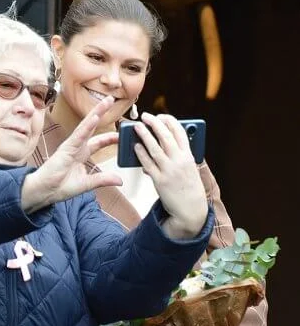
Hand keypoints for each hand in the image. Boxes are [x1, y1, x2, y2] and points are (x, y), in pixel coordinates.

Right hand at [21, 96, 122, 212]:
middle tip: (111, 100)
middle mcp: (76, 147)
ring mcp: (71, 145)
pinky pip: (78, 135)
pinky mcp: (66, 148)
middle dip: (101, 113)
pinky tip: (95, 117)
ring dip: (96, 113)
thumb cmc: (59, 187)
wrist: (44, 191)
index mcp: (81, 154)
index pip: (98, 142)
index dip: (109, 137)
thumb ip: (103, 180)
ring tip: (106, 102)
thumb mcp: (87, 184)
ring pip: (85, 126)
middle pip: (91, 126)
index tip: (121, 135)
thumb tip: (120, 180)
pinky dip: (87, 126)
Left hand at [134, 113, 207, 238]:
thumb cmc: (189, 187)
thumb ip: (178, 154)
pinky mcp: (160, 181)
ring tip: (137, 127)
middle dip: (155, 124)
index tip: (160, 115)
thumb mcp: (189, 167)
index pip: (180, 132)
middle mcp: (180, 161)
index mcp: (189, 156)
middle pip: (166, 137)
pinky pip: (148, 164)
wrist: (191, 210)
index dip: (169, 121)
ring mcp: (169, 171)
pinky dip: (141, 154)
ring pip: (155, 148)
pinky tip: (135, 146)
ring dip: (145, 135)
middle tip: (145, 116)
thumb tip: (160, 142)